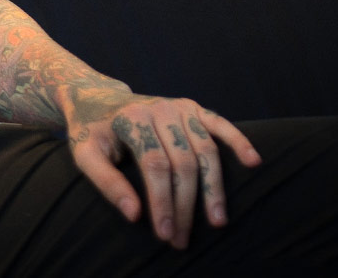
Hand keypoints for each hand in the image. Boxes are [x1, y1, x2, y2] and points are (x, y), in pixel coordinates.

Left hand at [65, 90, 260, 249]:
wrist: (96, 98)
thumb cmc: (91, 132)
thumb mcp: (85, 154)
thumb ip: (106, 182)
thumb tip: (135, 215)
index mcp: (133, 120)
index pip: (155, 166)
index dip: (163, 202)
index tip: (165, 234)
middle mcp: (159, 110)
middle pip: (183, 163)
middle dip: (185, 205)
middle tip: (182, 238)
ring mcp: (179, 107)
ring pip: (206, 151)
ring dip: (214, 188)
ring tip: (217, 220)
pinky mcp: (192, 108)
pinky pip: (220, 123)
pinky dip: (238, 141)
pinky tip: (253, 162)